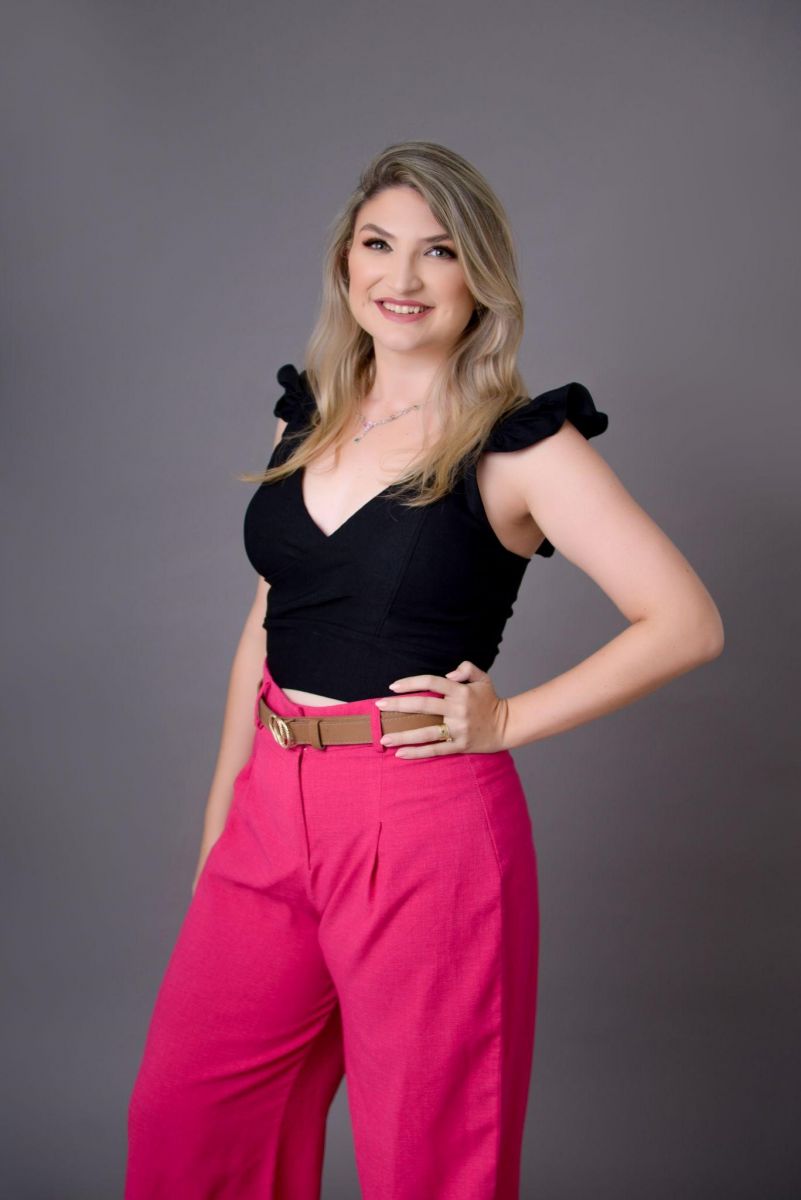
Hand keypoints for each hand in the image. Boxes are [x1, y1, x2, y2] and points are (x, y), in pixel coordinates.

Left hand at [374, 660, 509, 758]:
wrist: (508, 726)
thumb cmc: (491, 701)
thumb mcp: (483, 678)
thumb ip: (467, 668)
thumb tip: (448, 674)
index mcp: (461, 691)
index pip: (431, 682)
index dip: (411, 683)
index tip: (393, 686)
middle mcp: (458, 710)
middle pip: (423, 706)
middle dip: (399, 705)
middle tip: (379, 706)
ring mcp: (458, 729)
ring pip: (425, 732)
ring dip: (403, 736)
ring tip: (384, 738)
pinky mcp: (459, 746)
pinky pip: (435, 750)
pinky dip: (417, 753)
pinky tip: (400, 754)